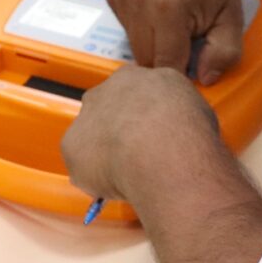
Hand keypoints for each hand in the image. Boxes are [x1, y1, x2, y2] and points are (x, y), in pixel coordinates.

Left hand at [60, 66, 219, 205]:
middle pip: (105, 109)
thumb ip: (173, 110)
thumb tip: (175, 126)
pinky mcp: (70, 146)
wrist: (159, 149)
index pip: (132, 91)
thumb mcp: (191, 106)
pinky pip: (81, 165)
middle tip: (137, 154)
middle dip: (118, 129)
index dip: (141, 113)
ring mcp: (84, 118)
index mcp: (136, 77)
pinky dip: (94, 177)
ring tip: (129, 175)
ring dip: (104, 154)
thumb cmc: (184, 128)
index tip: (150, 130)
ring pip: (90, 137)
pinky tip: (115, 185)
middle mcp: (105, 91)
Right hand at [106, 0, 247, 82]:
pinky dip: (142, 25)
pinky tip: (158, 6)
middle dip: (168, 55)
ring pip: (133, 45)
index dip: (183, 69)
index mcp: (168, 10)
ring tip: (174, 18)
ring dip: (153, 41)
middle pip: (146, 59)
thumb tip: (203, 79)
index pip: (166, 66)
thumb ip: (225, 52)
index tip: (195, 59)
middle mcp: (138, 1)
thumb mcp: (232, 15)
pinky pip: (125, 26)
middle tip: (188, 35)